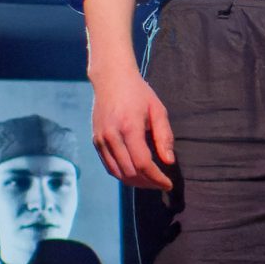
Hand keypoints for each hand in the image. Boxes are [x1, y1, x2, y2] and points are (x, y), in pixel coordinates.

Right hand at [91, 67, 175, 191]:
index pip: (142, 163)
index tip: (168, 184)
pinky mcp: (95, 142)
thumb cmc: (138, 93)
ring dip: (135, 182)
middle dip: (148, 183)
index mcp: (129, 127)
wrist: (110, 78)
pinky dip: (123, 175)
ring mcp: (100, 140)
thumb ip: (164, 136)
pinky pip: (109, 167)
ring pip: (118, 173)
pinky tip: (136, 174)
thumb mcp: (157, 110)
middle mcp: (111, 136)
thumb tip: (168, 162)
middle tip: (161, 183)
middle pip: (130, 172)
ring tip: (150, 181)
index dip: (157, 178)